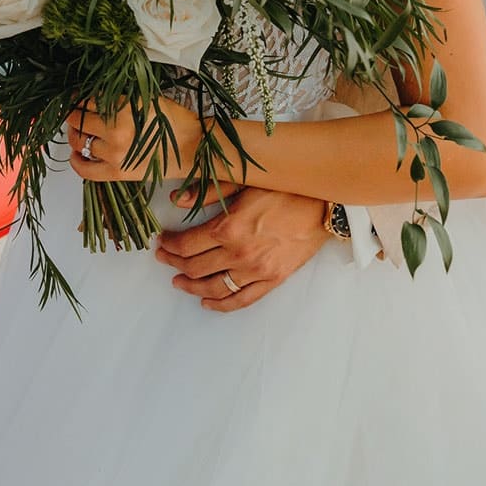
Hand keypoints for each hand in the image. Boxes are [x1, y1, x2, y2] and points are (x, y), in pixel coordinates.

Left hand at [66, 97, 203, 183]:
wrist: (194, 147)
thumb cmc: (176, 121)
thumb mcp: (146, 99)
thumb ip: (118, 98)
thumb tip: (93, 98)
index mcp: (123, 108)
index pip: (86, 100)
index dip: (76, 98)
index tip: (74, 98)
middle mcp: (115, 131)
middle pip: (77, 120)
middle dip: (72, 114)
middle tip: (73, 112)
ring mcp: (114, 154)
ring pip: (79, 142)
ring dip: (74, 134)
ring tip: (78, 130)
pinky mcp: (117, 173)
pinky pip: (85, 170)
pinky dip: (76, 161)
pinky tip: (76, 153)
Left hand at [155, 180, 332, 312]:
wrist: (323, 204)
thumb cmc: (285, 187)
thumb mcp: (244, 181)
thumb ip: (208, 191)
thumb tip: (177, 199)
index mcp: (229, 228)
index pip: (186, 245)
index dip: (169, 245)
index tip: (161, 241)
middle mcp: (239, 254)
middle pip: (195, 268)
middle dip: (173, 264)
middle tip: (164, 259)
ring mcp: (256, 271)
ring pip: (213, 288)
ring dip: (191, 287)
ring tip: (178, 282)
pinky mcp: (273, 280)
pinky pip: (242, 299)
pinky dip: (221, 305)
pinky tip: (207, 302)